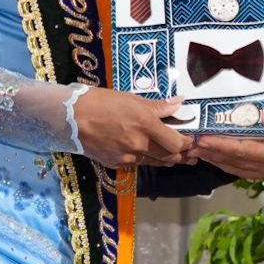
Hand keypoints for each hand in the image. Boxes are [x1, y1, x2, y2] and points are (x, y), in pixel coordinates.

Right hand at [72, 90, 194, 166]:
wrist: (70, 118)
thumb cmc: (101, 102)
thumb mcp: (131, 99)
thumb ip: (158, 106)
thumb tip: (180, 102)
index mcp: (146, 125)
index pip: (177, 143)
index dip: (188, 143)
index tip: (193, 140)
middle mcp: (139, 144)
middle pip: (169, 157)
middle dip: (182, 156)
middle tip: (192, 154)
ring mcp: (127, 157)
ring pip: (154, 162)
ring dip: (167, 160)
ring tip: (176, 158)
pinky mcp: (116, 164)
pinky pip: (137, 163)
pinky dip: (145, 159)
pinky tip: (148, 154)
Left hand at [188, 110, 263, 181]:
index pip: (241, 150)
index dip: (219, 145)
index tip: (201, 139)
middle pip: (235, 163)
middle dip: (212, 155)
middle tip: (192, 147)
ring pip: (239, 171)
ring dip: (220, 163)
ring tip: (203, 155)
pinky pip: (248, 173)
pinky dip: (233, 168)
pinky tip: (227, 163)